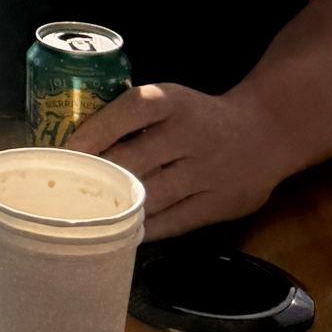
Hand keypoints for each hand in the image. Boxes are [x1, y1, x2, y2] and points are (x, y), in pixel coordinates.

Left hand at [68, 82, 285, 241]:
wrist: (265, 132)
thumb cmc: (197, 116)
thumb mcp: (169, 100)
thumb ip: (131, 117)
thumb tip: (74, 142)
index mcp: (171, 101)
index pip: (128, 111)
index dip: (94, 132)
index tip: (66, 151)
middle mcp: (190, 134)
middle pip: (134, 160)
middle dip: (98, 176)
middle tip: (67, 188)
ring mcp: (208, 171)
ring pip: (153, 195)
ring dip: (119, 205)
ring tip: (90, 213)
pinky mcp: (221, 203)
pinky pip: (176, 221)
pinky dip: (148, 228)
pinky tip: (125, 231)